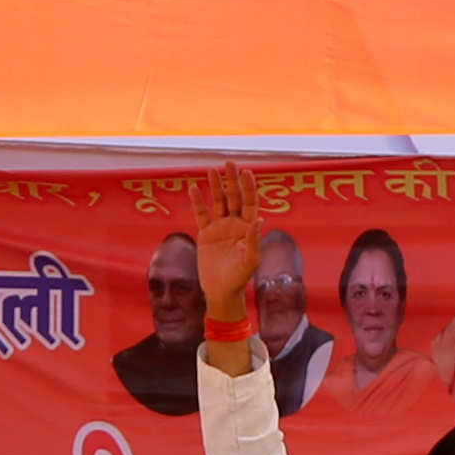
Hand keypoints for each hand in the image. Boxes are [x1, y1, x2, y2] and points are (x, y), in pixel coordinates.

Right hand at [195, 161, 257, 325]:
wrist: (221, 291)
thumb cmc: (240, 278)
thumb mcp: (250, 260)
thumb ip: (254, 240)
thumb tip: (259, 220)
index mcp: (248, 228)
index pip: (249, 203)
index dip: (248, 188)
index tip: (247, 172)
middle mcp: (235, 224)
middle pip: (234, 197)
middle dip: (232, 180)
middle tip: (229, 163)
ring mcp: (220, 227)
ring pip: (218, 202)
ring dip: (216, 186)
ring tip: (212, 170)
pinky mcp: (206, 233)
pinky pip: (201, 214)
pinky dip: (198, 201)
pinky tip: (194, 188)